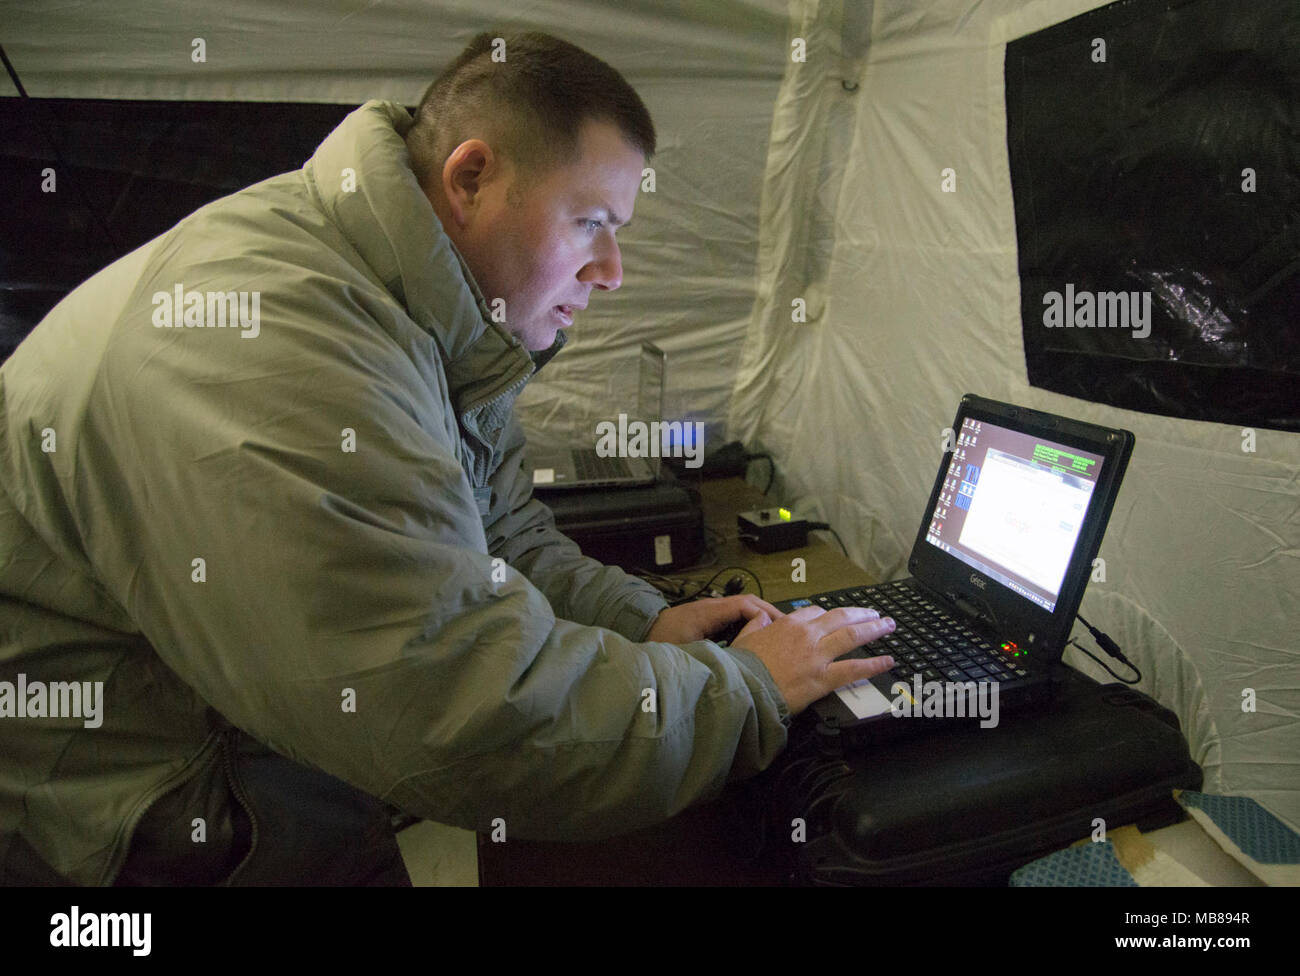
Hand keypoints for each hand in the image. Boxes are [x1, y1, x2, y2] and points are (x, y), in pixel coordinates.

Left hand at [645, 595, 782, 644]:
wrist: (642, 634)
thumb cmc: (660, 644)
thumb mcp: (686, 653)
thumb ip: (710, 654)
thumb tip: (736, 661)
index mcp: (708, 611)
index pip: (745, 604)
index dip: (765, 615)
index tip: (779, 631)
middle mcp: (712, 607)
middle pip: (749, 604)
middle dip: (770, 616)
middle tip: (789, 633)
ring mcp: (711, 612)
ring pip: (744, 611)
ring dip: (762, 621)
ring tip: (779, 637)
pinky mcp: (710, 620)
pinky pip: (736, 618)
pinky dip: (750, 625)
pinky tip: (758, 640)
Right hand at [729, 606, 895, 713]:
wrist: (743, 689)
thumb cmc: (742, 666)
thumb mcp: (744, 637)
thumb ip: (755, 625)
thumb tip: (760, 617)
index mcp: (788, 624)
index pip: (814, 612)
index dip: (828, 614)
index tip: (836, 617)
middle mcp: (807, 635)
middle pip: (841, 617)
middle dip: (861, 614)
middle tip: (875, 614)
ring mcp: (818, 656)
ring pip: (852, 635)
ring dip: (874, 629)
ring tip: (888, 626)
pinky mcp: (823, 678)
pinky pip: (854, 669)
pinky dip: (874, 664)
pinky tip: (888, 661)